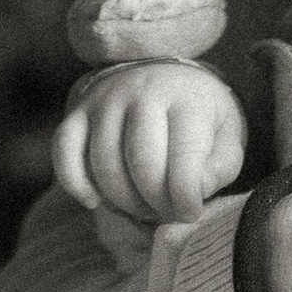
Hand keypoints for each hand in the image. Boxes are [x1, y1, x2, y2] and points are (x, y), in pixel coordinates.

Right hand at [54, 61, 247, 224]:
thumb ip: (219, 167)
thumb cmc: (200, 119)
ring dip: (122, 201)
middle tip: (165, 212)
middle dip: (154, 203)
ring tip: (142, 206)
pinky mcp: (78, 111)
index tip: (190, 214)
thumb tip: (195, 191)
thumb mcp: (227, 137)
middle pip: (141, 165)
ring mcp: (106, 100)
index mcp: (187, 99)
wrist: (166, 78)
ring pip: (103, 165)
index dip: (185, 200)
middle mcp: (143, 92)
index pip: (183, 161)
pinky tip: (95, 201)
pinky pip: (64, 152)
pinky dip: (75, 183)